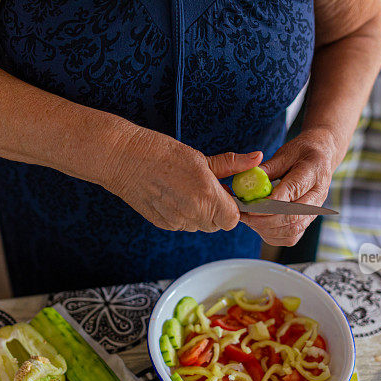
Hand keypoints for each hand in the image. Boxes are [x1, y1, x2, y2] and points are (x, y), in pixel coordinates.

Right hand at [105, 127, 263, 231]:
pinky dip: (183, 214)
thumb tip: (256, 158)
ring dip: (200, 213)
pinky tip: (173, 195)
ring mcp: (177, 222)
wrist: (125, 160)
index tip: (227, 194)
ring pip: (200, 226)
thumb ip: (231, 164)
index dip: (232, 208)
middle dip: (217, 210)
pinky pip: (183, 225)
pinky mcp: (163, 225)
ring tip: (187, 189)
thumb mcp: (201, 157)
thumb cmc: (162, 154)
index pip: (233, 219)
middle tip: (206, 188)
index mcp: (208, 197)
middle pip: (217, 224)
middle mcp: (193, 215)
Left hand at [240, 128, 335, 245]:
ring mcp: (315, 210)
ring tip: (250, 221)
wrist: (322, 157)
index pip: (292, 192)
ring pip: (292, 230)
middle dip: (265, 220)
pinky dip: (274, 236)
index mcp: (313, 172)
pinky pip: (292, 237)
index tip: (251, 207)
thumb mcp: (285, 153)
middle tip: (245, 216)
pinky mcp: (309, 220)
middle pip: (292, 216)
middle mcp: (318, 194)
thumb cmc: (301, 153)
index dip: (270, 204)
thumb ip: (267, 168)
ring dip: (268, 229)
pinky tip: (261, 227)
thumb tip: (247, 180)